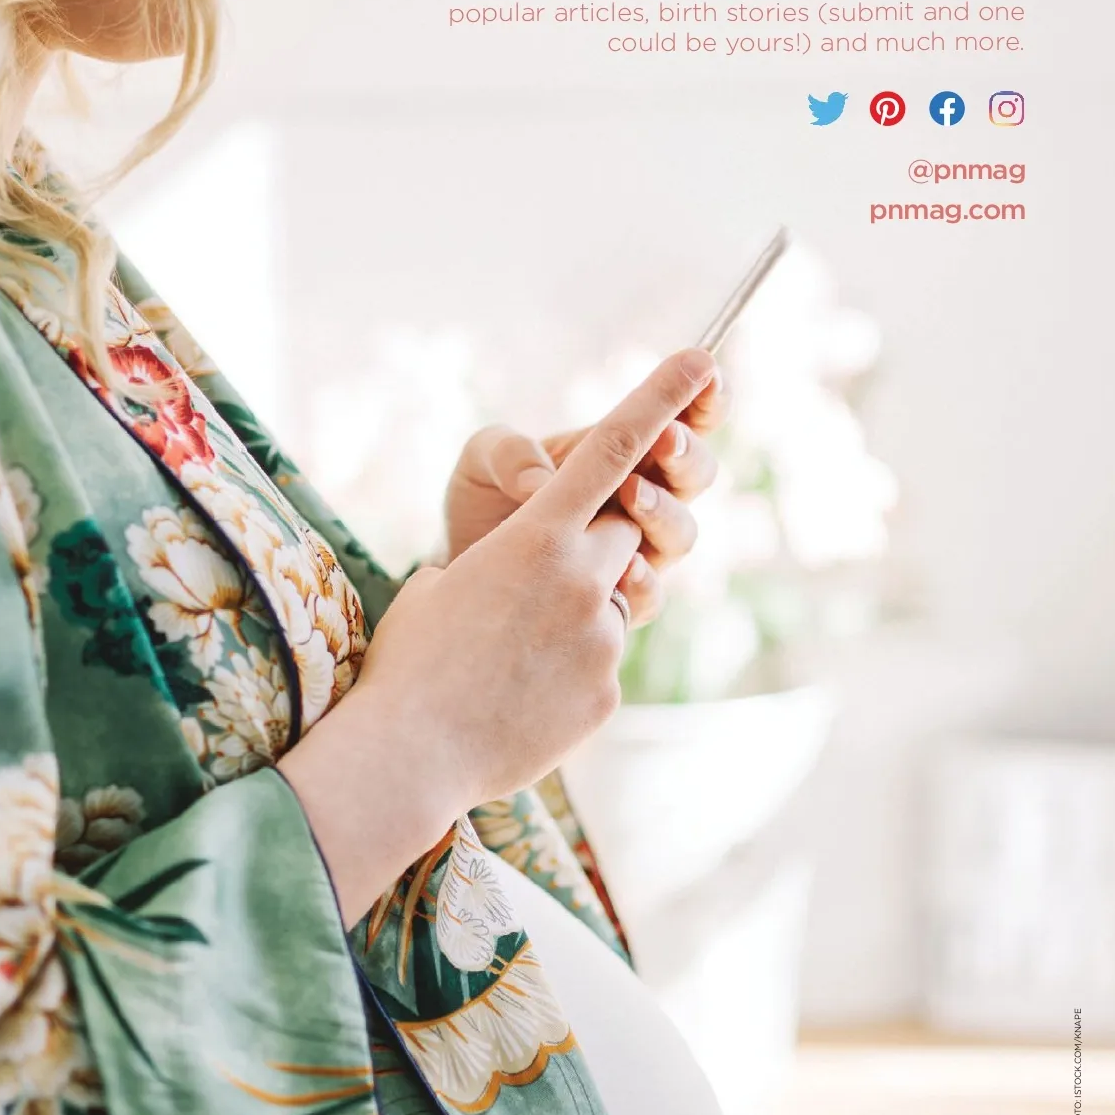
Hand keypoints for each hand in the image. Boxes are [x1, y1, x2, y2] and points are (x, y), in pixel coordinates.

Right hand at [279, 348, 718, 921]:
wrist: (410, 755)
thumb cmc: (410, 658)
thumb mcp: (444, 582)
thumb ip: (504, 557)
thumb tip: (536, 567)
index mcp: (534, 536)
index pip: (613, 450)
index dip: (662, 398)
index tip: (704, 359)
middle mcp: (581, 577)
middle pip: (627, 529)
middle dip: (602, 537)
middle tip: (545, 570)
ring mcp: (602, 637)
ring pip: (616, 601)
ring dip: (578, 613)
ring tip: (515, 651)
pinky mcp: (609, 690)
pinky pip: (604, 660)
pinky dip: (570, 668)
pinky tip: (520, 694)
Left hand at [443, 361, 728, 627]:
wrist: (458, 572)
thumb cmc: (482, 504)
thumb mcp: (482, 461)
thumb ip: (508, 452)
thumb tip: (541, 482)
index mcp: (624, 454)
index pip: (685, 421)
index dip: (706, 397)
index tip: (706, 369)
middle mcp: (644, 501)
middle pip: (696, 474)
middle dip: (686, 454)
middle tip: (663, 438)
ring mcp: (638, 552)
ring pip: (681, 533)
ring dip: (663, 510)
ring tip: (630, 494)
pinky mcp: (618, 603)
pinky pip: (649, 595)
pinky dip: (642, 580)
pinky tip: (624, 569)